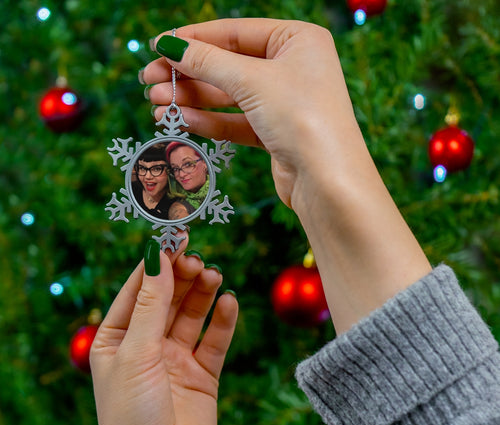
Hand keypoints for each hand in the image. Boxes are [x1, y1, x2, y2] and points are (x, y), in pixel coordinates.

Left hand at [90, 241, 237, 424]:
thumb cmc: (131, 416)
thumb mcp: (136, 352)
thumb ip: (151, 303)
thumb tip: (157, 255)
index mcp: (118, 338)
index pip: (138, 289)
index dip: (156, 262)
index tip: (175, 237)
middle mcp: (147, 345)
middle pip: (168, 298)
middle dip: (182, 276)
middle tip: (198, 259)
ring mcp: (176, 359)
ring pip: (192, 314)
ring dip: (203, 293)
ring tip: (214, 275)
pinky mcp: (203, 374)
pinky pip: (215, 340)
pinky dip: (223, 320)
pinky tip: (230, 302)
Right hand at [141, 19, 360, 208]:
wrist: (327, 181)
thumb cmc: (301, 117)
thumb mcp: (251, 80)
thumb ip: (208, 62)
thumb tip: (169, 45)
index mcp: (297, 40)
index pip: (235, 32)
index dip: (194, 39)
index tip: (157, 46)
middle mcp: (292, 68)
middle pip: (228, 65)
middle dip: (188, 74)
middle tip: (149, 81)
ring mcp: (284, 103)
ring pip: (229, 96)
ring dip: (193, 100)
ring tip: (157, 104)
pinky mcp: (276, 134)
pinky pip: (236, 122)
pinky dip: (210, 121)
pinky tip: (181, 121)